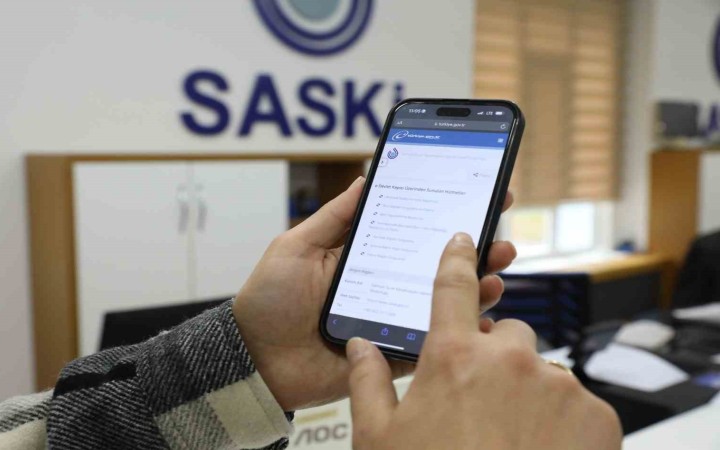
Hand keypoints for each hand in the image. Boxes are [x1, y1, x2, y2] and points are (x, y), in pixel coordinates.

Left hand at [234, 177, 516, 410]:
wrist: (255, 358)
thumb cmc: (269, 299)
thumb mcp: (296, 246)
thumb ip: (334, 217)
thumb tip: (366, 177)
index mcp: (367, 256)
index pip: (416, 230)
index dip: (449, 213)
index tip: (484, 192)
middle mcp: (387, 283)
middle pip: (440, 265)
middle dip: (476, 250)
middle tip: (499, 238)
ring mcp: (394, 318)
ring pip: (445, 301)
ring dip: (478, 287)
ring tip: (494, 275)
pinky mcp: (394, 352)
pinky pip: (435, 341)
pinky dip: (462, 332)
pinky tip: (484, 322)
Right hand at [346, 233, 621, 449]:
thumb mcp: (379, 440)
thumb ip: (367, 383)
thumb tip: (358, 345)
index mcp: (454, 358)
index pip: (453, 287)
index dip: (457, 259)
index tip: (465, 239)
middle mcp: (509, 359)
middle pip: (505, 335)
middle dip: (493, 358)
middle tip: (478, 403)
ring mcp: (557, 384)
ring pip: (540, 372)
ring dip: (526, 393)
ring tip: (508, 438)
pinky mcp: (596, 415)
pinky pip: (575, 402)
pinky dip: (560, 421)